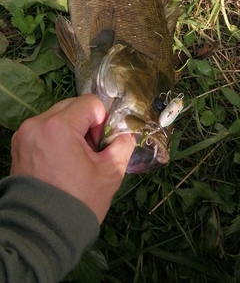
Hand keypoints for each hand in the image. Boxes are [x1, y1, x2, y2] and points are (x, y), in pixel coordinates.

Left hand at [10, 95, 134, 223]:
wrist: (41, 232)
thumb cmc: (78, 203)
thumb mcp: (110, 173)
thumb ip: (123, 144)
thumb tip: (127, 131)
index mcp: (57, 126)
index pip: (90, 103)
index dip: (102, 122)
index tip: (99, 146)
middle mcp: (36, 124)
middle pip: (72, 107)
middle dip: (86, 125)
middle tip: (90, 154)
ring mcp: (24, 134)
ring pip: (58, 117)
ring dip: (71, 131)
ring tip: (74, 161)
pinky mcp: (19, 145)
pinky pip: (44, 129)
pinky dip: (56, 138)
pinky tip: (61, 163)